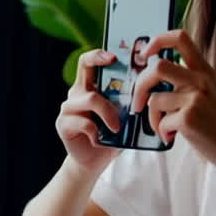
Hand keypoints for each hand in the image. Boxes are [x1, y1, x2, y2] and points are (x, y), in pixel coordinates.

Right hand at [57, 49, 123, 174]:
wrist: (92, 161)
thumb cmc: (111, 136)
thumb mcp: (123, 115)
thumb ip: (128, 101)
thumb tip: (152, 86)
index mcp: (90, 87)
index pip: (89, 61)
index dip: (99, 54)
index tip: (115, 56)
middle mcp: (77, 93)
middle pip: (84, 67)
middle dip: (100, 61)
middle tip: (116, 65)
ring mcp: (68, 108)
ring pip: (91, 98)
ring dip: (108, 112)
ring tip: (117, 127)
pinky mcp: (63, 124)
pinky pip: (84, 122)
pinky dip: (96, 131)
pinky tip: (99, 139)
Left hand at [131, 30, 215, 180]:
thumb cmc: (215, 123)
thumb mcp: (206, 93)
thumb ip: (184, 81)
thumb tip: (149, 74)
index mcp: (204, 70)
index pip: (180, 38)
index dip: (157, 40)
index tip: (144, 53)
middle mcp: (201, 79)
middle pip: (157, 66)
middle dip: (140, 86)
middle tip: (139, 103)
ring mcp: (196, 98)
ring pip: (154, 99)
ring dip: (152, 117)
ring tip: (164, 127)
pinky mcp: (189, 117)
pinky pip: (160, 121)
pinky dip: (161, 131)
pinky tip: (173, 136)